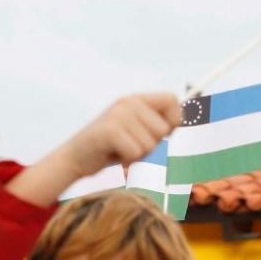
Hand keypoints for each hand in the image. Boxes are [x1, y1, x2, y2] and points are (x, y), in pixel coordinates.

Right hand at [58, 93, 179, 179]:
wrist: (75, 158)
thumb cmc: (111, 149)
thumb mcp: (137, 133)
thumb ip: (157, 125)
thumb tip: (185, 120)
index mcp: (136, 100)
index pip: (172, 99)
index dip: (173, 120)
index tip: (162, 134)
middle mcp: (128, 102)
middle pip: (163, 129)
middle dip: (151, 145)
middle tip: (130, 146)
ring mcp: (118, 114)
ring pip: (151, 144)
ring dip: (138, 155)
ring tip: (120, 150)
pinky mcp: (110, 130)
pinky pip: (136, 151)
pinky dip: (127, 160)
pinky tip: (113, 155)